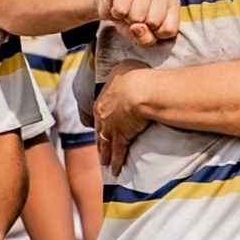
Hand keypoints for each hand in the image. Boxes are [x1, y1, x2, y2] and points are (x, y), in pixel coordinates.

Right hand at [94, 0, 179, 47]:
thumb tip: (139, 27)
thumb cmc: (133, 21)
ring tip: (128, 12)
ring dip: (128, 20)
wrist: (111, 4)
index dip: (156, 34)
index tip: (151, 28)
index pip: (169, 30)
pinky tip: (120, 8)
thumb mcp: (144, 37)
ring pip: (137, 17)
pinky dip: (117, 14)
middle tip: (137, 19)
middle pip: (154, 23)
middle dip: (142, 26)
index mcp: (173, 3)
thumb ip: (147, 40)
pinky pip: (121, 10)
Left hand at [95, 61, 150, 175]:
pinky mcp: (121, 138)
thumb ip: (123, 72)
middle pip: (99, 131)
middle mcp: (103, 115)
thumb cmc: (135, 76)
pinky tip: (116, 171)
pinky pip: (118, 153)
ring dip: (105, 155)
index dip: (100, 121)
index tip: (100, 127)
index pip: (99, 113)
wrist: (139, 90)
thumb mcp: (125, 67)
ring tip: (105, 163)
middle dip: (99, 141)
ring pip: (106, 145)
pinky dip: (117, 163)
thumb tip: (125, 71)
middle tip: (99, 149)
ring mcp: (111, 128)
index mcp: (103, 99)